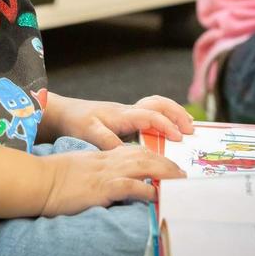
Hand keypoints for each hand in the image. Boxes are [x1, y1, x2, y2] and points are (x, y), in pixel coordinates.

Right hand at [39, 145, 185, 215]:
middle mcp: (108, 161)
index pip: (135, 151)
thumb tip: (112, 182)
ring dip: (164, 173)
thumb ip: (98, 170)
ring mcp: (105, 173)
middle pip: (144, 156)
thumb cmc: (55, 177)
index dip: (154, 156)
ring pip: (142, 166)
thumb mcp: (81, 168)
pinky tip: (155, 195)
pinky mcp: (101, 188)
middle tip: (182, 174)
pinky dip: (144, 190)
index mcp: (103, 156)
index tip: (167, 164)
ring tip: (178, 182)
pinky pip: (129, 186)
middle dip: (166, 164)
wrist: (38, 180)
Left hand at [48, 94, 194, 149]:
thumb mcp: (88, 132)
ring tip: (188, 126)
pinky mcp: (126, 118)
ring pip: (157, 105)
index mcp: (122, 114)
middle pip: (159, 104)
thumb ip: (107, 140)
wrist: (63, 113)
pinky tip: (170, 130)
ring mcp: (128, 113)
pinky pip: (151, 113)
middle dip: (177, 114)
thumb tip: (125, 151)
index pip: (150, 116)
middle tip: (191, 130)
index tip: (178, 137)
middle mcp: (128, 111)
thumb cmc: (75, 122)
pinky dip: (165, 117)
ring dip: (174, 113)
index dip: (166, 125)